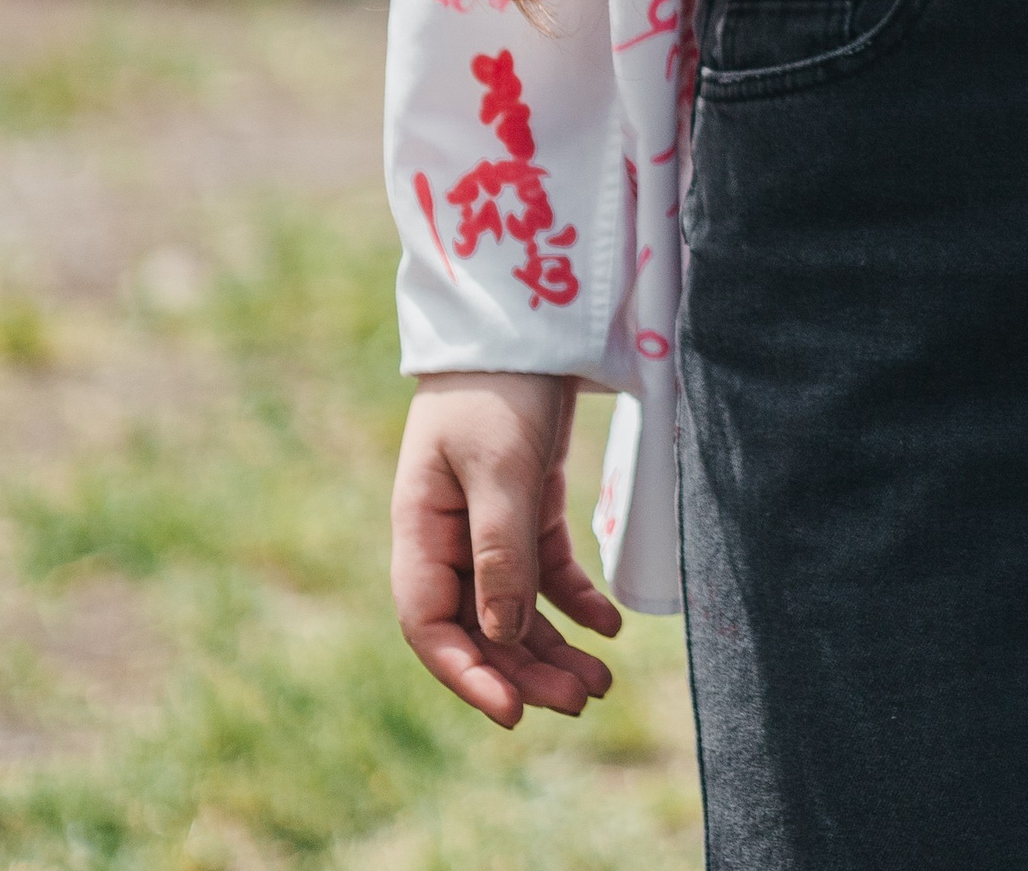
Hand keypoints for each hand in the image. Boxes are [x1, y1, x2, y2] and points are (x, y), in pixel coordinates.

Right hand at [391, 372, 620, 727]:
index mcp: (420, 529)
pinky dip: (573, 600)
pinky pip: (544, 570)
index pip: (430, 625)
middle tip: (580, 700)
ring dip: (552, 646)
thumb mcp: (499, 468)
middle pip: (480, 624)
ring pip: (515, 606)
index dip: (468, 674)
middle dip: (525, 670)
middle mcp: (447, 535)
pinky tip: (608, 626)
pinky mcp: (526, 502)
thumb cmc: (498, 386)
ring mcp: (486, 521)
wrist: (526, 314)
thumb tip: (500, 636)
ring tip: (600, 683)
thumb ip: (499, 551)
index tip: (514, 713)